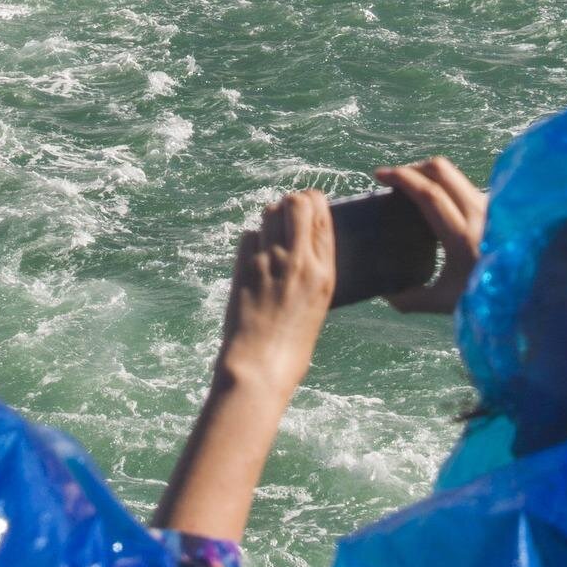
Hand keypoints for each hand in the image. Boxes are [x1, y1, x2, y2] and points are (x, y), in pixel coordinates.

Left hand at [215, 190, 336, 401]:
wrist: (259, 365)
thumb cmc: (292, 344)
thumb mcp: (317, 304)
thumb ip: (314, 271)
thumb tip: (306, 244)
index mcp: (323, 272)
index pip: (321, 216)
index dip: (315, 201)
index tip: (310, 204)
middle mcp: (297, 261)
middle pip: (296, 202)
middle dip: (293, 201)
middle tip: (290, 212)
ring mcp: (268, 261)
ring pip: (270, 212)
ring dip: (272, 216)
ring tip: (272, 232)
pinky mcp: (243, 267)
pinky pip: (249, 235)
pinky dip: (253, 239)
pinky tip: (256, 255)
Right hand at [376, 158, 486, 314]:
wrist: (530, 294)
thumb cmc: (486, 299)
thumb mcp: (443, 302)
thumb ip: (410, 298)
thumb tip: (383, 292)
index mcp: (462, 237)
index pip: (429, 193)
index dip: (402, 178)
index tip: (380, 175)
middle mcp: (480, 214)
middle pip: (442, 170)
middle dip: (413, 167)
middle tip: (394, 177)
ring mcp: (491, 206)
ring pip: (455, 174)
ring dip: (430, 174)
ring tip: (413, 187)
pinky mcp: (498, 205)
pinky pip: (466, 184)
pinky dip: (446, 184)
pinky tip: (437, 200)